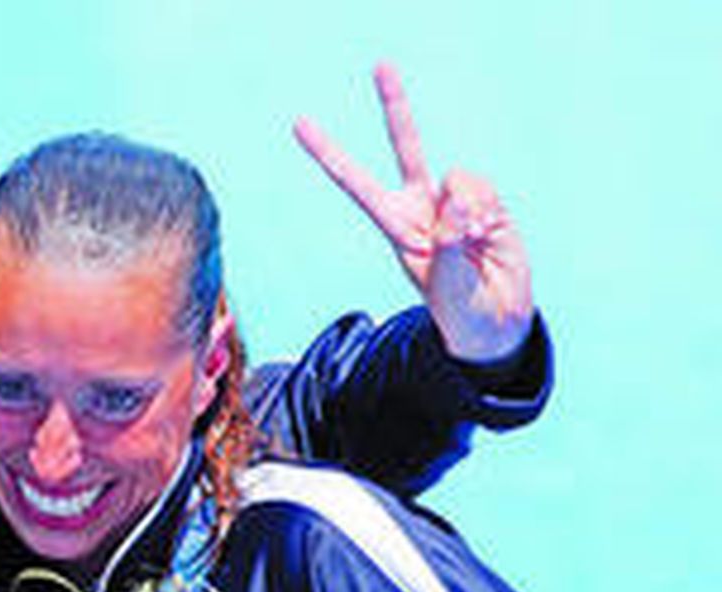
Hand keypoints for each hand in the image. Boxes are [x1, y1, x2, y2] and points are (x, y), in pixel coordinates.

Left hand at [294, 62, 533, 360]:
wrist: (496, 320)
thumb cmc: (460, 308)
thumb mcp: (446, 281)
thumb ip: (449, 241)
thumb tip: (457, 200)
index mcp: (394, 224)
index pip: (355, 183)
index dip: (329, 154)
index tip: (299, 123)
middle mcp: (421, 205)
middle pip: (406, 147)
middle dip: (395, 106)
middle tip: (380, 65)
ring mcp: (455, 201)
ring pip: (459, 178)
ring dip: (470, 212)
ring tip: (474, 246)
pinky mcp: (486, 202)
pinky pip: (483, 190)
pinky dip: (488, 212)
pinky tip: (488, 236)